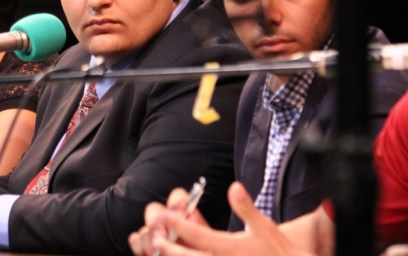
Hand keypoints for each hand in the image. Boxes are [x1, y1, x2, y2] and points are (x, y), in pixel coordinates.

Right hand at [128, 187, 207, 255]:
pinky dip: (139, 246)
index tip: (178, 212)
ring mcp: (154, 233)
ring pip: (144, 227)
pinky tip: (148, 254)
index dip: (175, 202)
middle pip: (154, 209)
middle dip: (156, 222)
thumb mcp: (205, 245)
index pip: (177, 197)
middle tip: (162, 236)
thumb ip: (198, 230)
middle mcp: (168, 222)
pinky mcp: (142, 245)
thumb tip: (192, 217)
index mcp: (186, 217)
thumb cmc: (201, 253)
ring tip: (155, 253)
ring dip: (149, 240)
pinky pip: (135, 238)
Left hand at [149, 182, 316, 255]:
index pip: (199, 235)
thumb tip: (234, 186)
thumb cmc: (280, 252)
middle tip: (154, 238)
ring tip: (160, 251)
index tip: (165, 216)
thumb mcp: (266, 227)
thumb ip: (247, 208)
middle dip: (169, 248)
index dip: (179, 225)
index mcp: (232, 248)